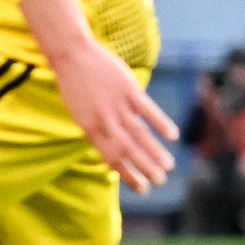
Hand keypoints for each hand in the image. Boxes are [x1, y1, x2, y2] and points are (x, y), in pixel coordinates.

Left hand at [47, 39, 177, 192]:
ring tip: (168, 166)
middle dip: (144, 169)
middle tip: (159, 182)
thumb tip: (108, 149)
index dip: (127, 175)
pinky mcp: (128, 90)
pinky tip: (173, 136)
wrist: (71, 55)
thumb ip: (96, 129)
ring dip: (155, 152)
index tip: (141, 189)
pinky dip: (161, 123)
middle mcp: (103, 120)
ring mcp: (116, 105)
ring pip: (139, 134)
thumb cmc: (76, 84)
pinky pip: (147, 110)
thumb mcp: (79, 112)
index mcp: (89, 128)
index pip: (111, 158)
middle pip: (127, 150)